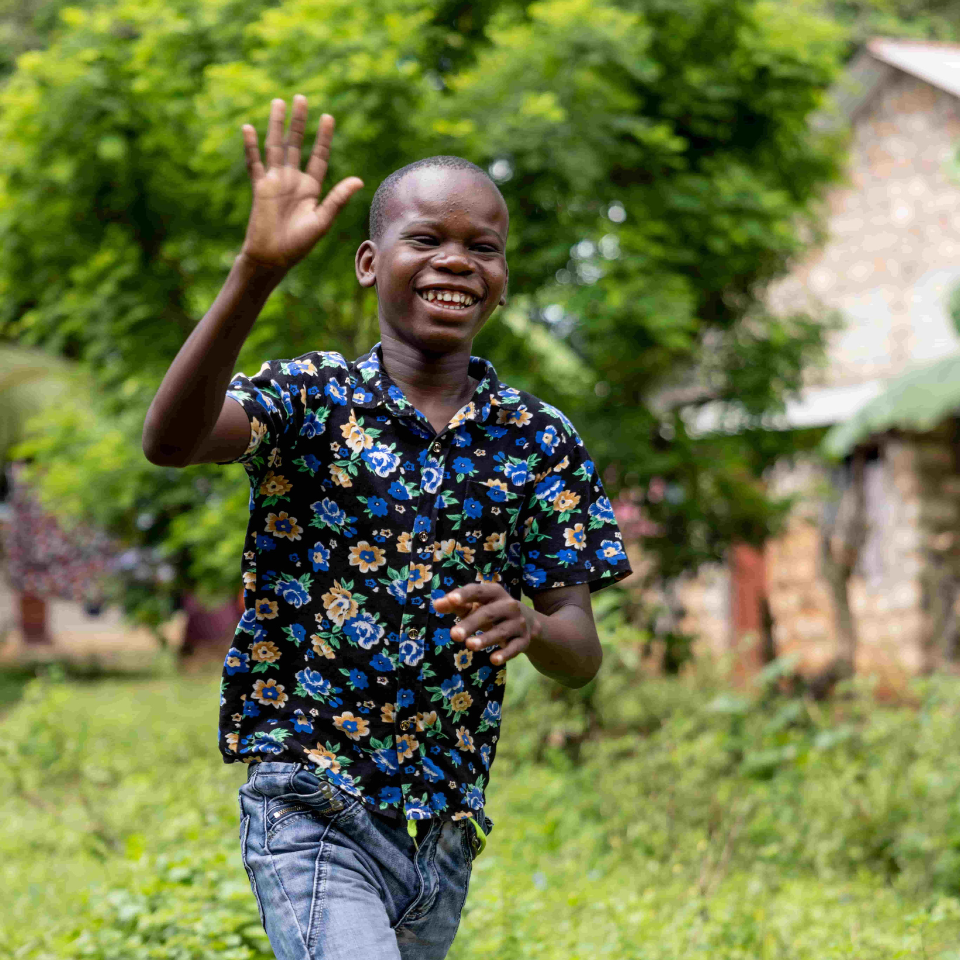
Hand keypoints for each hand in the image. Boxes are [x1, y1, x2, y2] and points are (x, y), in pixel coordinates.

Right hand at [240, 96, 363, 270]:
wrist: (274, 258)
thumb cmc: (299, 244)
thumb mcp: (322, 220)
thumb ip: (337, 198)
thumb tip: (359, 180)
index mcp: (311, 188)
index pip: (319, 157)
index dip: (324, 138)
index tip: (328, 117)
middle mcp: (293, 181)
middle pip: (296, 145)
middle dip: (299, 122)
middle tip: (302, 98)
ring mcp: (275, 182)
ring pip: (276, 147)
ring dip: (276, 125)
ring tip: (278, 103)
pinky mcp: (259, 188)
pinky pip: (254, 163)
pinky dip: (251, 147)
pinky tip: (249, 128)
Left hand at [433, 582, 541, 665]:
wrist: (528, 623)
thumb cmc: (491, 612)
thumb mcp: (475, 606)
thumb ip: (456, 605)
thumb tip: (437, 604)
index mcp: (494, 592)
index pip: (478, 591)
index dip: (465, 595)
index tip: (451, 600)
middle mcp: (509, 605)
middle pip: (488, 613)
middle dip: (471, 623)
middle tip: (454, 635)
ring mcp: (518, 623)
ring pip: (501, 631)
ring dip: (485, 639)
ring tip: (469, 646)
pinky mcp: (523, 640)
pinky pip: (515, 648)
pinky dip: (505, 654)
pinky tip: (494, 660)